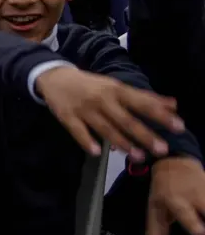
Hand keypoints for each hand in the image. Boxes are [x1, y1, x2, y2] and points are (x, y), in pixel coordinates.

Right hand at [35, 66, 183, 158]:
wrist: (55, 77)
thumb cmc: (92, 85)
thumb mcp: (117, 86)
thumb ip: (145, 97)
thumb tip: (174, 105)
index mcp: (116, 90)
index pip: (142, 103)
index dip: (160, 115)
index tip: (178, 126)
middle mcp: (102, 100)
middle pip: (126, 119)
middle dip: (145, 134)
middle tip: (162, 149)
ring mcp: (84, 109)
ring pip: (105, 128)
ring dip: (122, 142)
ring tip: (138, 156)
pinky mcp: (68, 118)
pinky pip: (78, 131)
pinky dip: (87, 141)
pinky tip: (97, 153)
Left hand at [146, 157, 204, 234]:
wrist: (175, 163)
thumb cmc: (164, 191)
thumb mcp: (156, 209)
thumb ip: (156, 232)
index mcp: (175, 200)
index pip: (185, 214)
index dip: (194, 224)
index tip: (201, 233)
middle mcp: (194, 195)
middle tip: (204, 231)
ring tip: (204, 222)